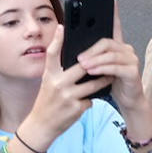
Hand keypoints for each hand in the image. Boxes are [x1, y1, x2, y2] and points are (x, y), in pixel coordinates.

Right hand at [21, 25, 112, 149]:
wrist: (42, 125)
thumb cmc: (47, 102)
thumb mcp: (48, 84)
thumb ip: (59, 72)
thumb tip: (77, 59)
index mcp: (49, 75)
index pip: (52, 54)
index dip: (57, 39)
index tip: (63, 27)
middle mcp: (57, 84)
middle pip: (82, 66)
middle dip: (97, 63)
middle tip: (107, 58)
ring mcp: (68, 96)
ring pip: (93, 84)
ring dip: (104, 80)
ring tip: (109, 77)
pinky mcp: (76, 108)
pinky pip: (92, 99)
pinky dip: (92, 99)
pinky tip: (89, 101)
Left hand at [74, 8, 146, 110]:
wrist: (126, 100)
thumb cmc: (109, 82)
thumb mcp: (96, 67)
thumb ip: (89, 56)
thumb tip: (71, 48)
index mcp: (116, 46)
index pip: (114, 27)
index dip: (114, 14)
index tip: (111, 1)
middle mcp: (125, 49)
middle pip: (106, 42)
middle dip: (90, 50)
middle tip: (77, 58)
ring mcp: (131, 59)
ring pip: (110, 55)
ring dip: (94, 60)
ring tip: (82, 65)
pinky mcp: (133, 71)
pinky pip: (115, 68)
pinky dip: (102, 69)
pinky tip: (92, 71)